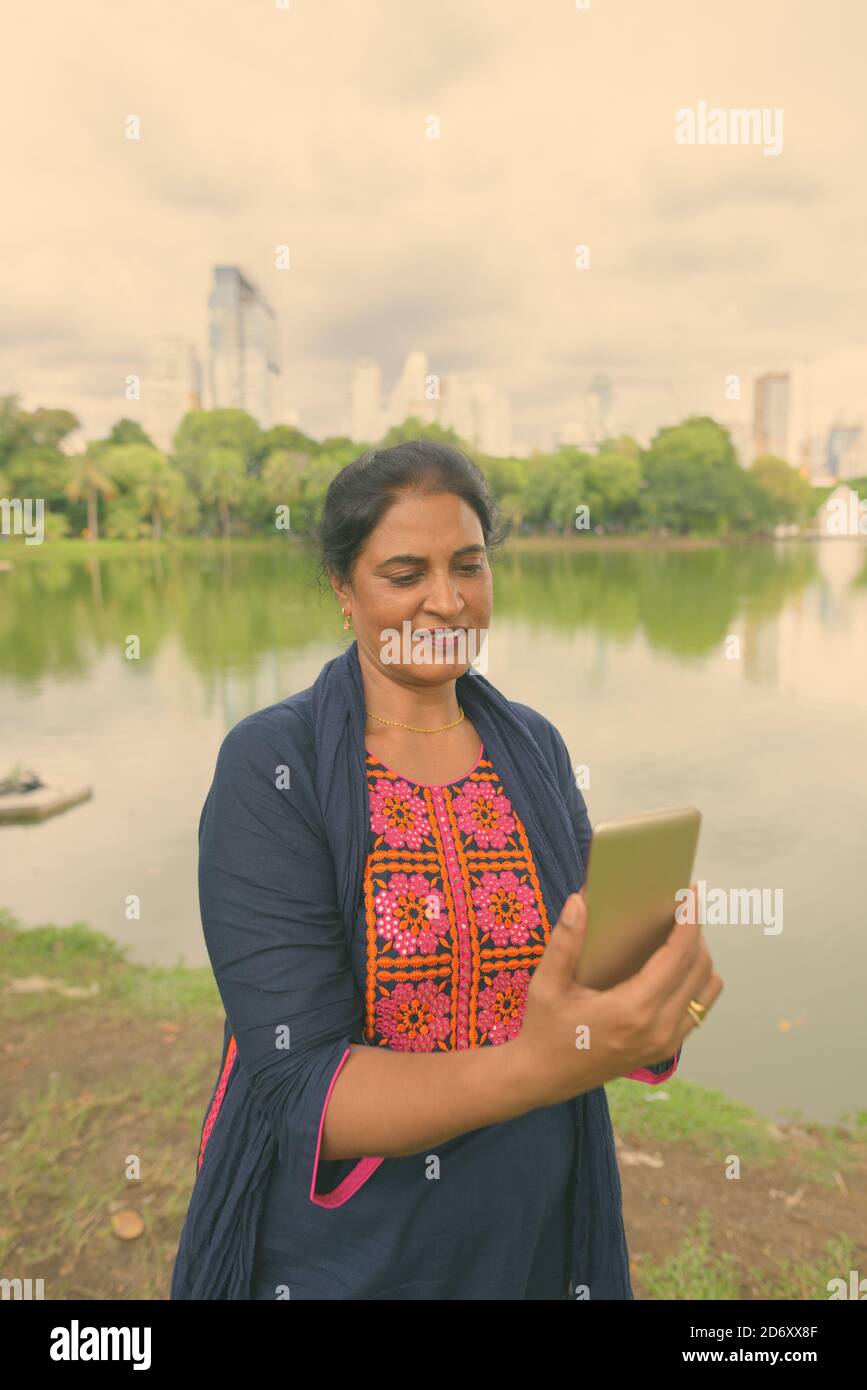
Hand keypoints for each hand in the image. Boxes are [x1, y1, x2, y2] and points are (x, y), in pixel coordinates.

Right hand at [509, 885, 722, 1108]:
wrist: (543, 1078)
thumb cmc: (544, 1029)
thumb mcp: (546, 985)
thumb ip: (564, 942)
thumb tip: (579, 901)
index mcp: (632, 1010)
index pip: (676, 957)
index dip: (689, 922)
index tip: (693, 894)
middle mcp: (658, 1028)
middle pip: (698, 969)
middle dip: (695, 933)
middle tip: (682, 906)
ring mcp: (666, 1043)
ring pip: (706, 989)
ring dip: (699, 958)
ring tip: (679, 935)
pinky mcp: (666, 1050)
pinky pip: (698, 1008)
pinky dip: (696, 982)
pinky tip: (674, 966)